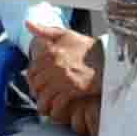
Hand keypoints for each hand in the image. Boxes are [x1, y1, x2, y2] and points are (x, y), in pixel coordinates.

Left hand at [20, 21, 103, 135]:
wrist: (108, 59)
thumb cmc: (87, 47)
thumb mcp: (66, 34)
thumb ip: (45, 30)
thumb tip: (28, 23)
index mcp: (51, 52)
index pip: (32, 70)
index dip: (31, 80)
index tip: (35, 85)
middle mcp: (54, 65)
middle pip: (36, 84)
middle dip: (36, 93)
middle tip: (40, 98)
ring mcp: (63, 78)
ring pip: (44, 95)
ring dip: (43, 104)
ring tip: (46, 109)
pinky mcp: (73, 89)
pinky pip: (58, 103)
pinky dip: (55, 110)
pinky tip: (56, 111)